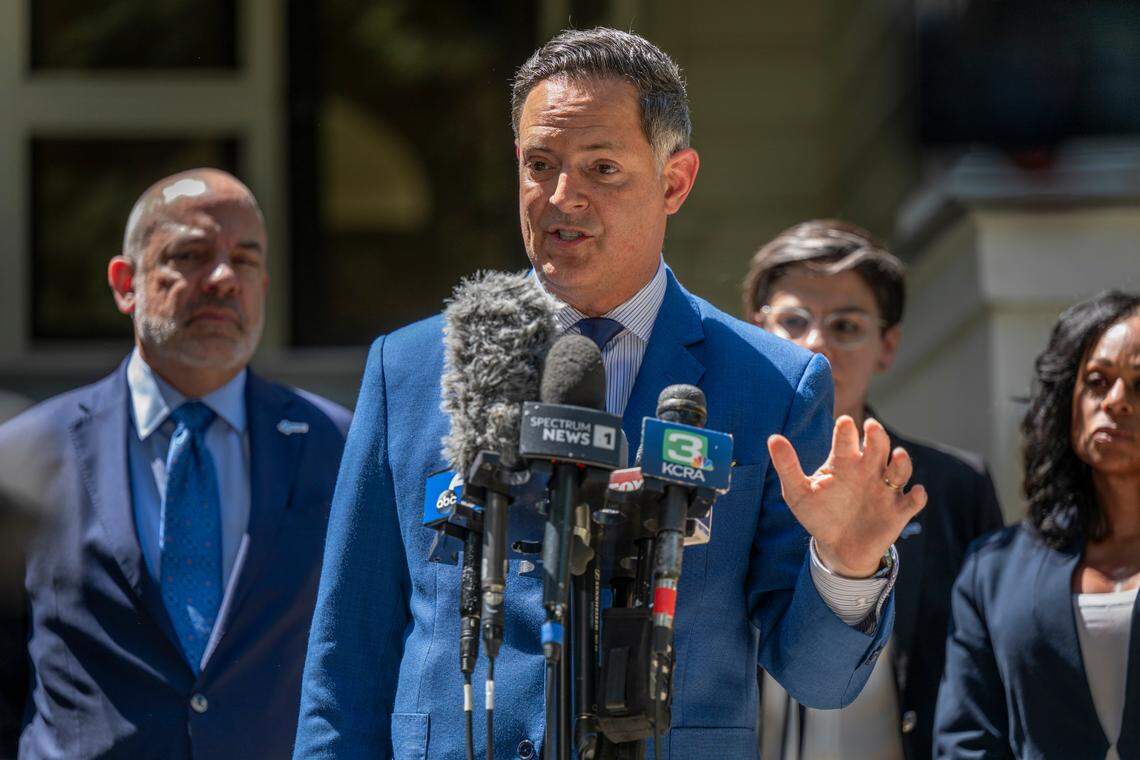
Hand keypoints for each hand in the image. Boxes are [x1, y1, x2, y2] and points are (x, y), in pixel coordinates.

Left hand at [767, 415, 927, 577]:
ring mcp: (885, 489)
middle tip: (872, 428)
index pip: (847, 440)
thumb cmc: (818, 513)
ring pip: (899, 469)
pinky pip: (913, 501)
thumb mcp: (798, 492)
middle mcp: (868, 470)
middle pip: (878, 446)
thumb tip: (773, 438)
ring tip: (898, 457)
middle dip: (878, 436)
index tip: (844, 423)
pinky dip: (918, 496)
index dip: (847, 431)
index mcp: (845, 461)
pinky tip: (916, 493)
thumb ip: (787, 465)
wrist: (836, 547)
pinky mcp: (898, 511)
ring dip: (902, 462)